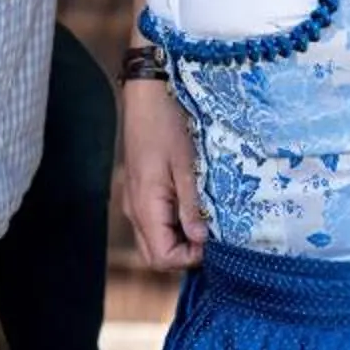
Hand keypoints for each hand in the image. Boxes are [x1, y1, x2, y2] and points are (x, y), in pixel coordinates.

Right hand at [117, 77, 205, 269]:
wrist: (149, 91)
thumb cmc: (169, 123)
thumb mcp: (188, 165)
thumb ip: (192, 206)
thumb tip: (202, 240)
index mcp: (144, 206)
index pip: (163, 258)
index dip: (190, 258)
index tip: (215, 239)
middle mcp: (134, 209)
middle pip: (156, 255)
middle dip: (185, 254)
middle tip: (213, 234)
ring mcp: (135, 199)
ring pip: (155, 239)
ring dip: (181, 239)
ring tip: (206, 217)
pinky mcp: (140, 189)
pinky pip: (154, 221)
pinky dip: (174, 224)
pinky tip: (194, 204)